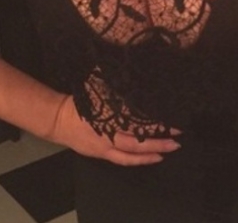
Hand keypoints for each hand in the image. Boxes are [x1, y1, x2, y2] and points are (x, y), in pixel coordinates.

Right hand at [51, 95, 180, 165]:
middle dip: (159, 137)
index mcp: (108, 114)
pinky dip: (139, 160)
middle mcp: (109, 132)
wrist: (59, 120)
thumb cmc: (80, 101)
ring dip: (153, 151)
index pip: (135, 118)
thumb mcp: (96, 89)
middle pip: (138, 137)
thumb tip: (132, 77)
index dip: (153, 120)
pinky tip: (153, 158)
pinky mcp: (103, 155)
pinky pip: (124, 160)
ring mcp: (107, 146)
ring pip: (133, 153)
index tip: (169, 116)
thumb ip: (113, 87)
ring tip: (171, 148)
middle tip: (178, 135)